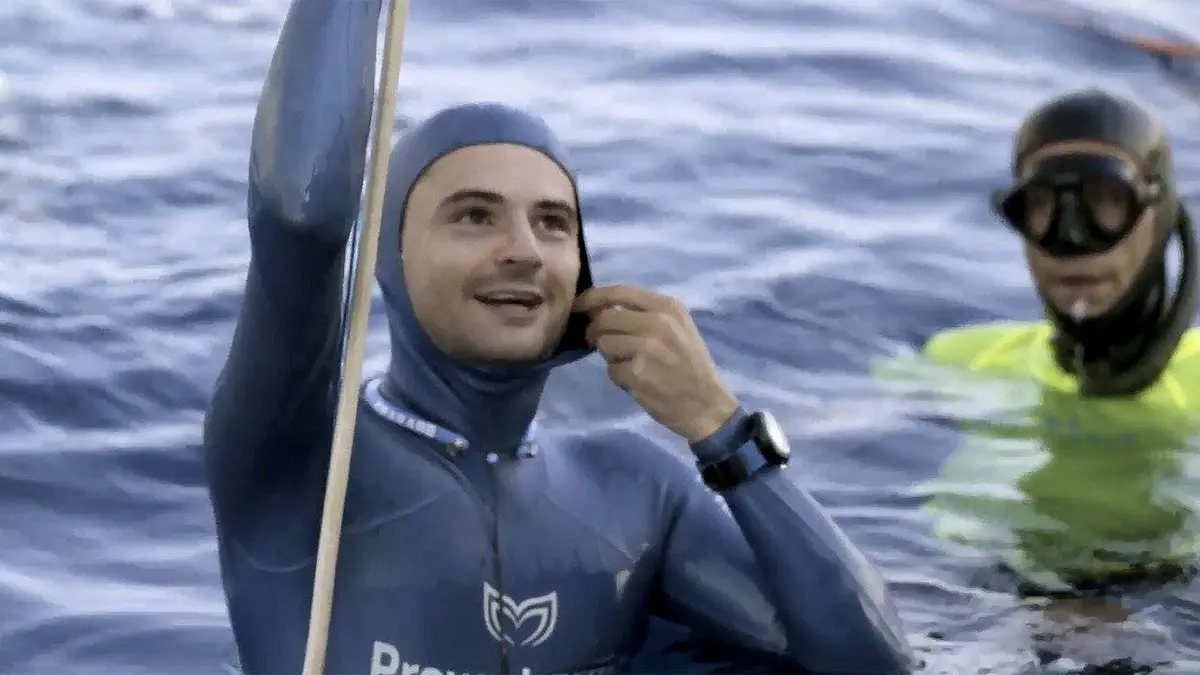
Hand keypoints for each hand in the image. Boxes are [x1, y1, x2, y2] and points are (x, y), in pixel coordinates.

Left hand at [574, 284, 738, 442]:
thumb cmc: (689, 364)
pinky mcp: (637, 373)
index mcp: (667, 307)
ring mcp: (647, 348)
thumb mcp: (677, 328)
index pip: (619, 291)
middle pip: (604, 319)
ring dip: (610, 356)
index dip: (592, 297)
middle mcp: (657, 322)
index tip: (578, 305)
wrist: (707, 404)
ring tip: (631, 364)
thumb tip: (597, 307)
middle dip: (596, 332)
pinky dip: (619, 377)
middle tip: (603, 344)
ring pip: (603, 343)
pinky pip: (611, 369)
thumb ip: (642, 313)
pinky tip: (638, 381)